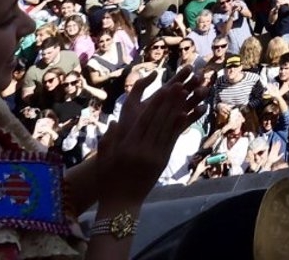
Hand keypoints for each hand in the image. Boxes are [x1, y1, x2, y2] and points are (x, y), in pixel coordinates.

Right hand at [91, 68, 210, 205]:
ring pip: (168, 129)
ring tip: (185, 95)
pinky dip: (178, 127)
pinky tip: (185, 115)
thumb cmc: (108, 181)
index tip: (164, 89)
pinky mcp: (162, 163)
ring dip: (177, 110)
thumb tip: (115, 122)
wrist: (121, 204)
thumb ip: (108, 140)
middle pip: (159, 122)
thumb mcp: (103, 160)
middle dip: (169, 103)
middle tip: (180, 85)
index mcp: (127, 148)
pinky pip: (172, 141)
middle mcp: (143, 151)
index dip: (156, 104)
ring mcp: (154, 157)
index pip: (145, 121)